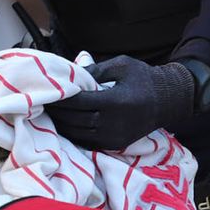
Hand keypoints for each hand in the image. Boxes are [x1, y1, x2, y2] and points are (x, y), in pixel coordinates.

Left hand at [49, 55, 195, 150]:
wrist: (168, 101)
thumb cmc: (144, 78)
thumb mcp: (122, 65)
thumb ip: (95, 70)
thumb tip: (71, 73)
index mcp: (116, 101)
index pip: (79, 102)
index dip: (61, 99)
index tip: (47, 92)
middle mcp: (115, 123)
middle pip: (76, 120)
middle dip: (57, 112)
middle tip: (40, 102)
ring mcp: (115, 136)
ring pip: (79, 133)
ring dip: (62, 124)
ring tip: (48, 113)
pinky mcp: (116, 144)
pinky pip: (88, 141)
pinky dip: (73, 134)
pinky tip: (63, 124)